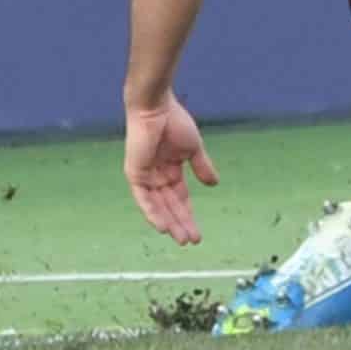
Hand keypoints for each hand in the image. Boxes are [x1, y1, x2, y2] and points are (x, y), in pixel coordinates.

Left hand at [123, 98, 217, 244]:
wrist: (157, 108)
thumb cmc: (174, 122)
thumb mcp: (193, 149)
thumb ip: (201, 167)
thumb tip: (214, 185)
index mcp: (169, 170)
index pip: (180, 198)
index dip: (189, 214)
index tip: (198, 232)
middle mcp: (156, 177)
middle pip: (170, 206)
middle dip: (181, 223)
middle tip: (192, 241)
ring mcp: (144, 177)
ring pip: (158, 207)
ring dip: (170, 223)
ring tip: (181, 239)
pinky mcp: (135, 174)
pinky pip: (144, 199)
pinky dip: (153, 213)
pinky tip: (163, 226)